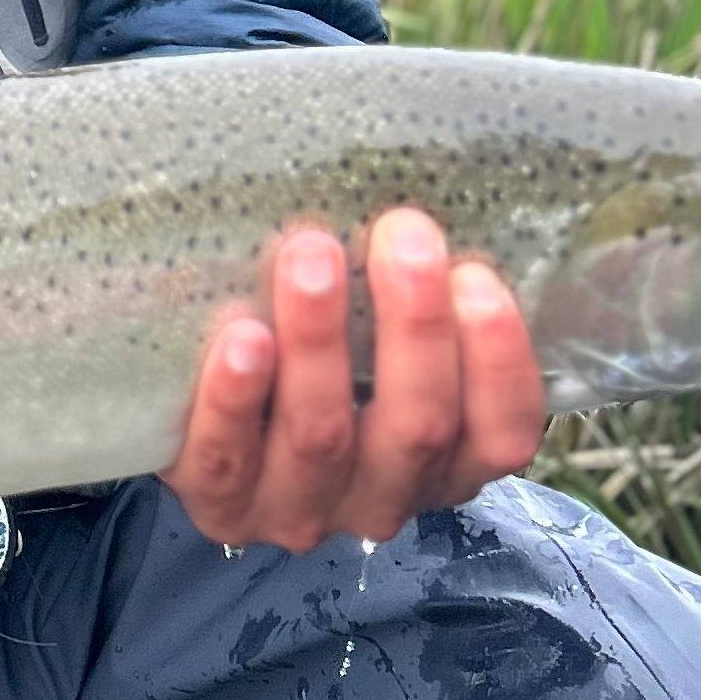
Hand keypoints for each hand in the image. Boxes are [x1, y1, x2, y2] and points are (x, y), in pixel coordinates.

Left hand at [160, 210, 546, 550]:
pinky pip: (229, 460)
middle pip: (418, 427)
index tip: (477, 274)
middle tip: (402, 233)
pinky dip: (237, 399)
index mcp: (444, 459)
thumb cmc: (310, 343)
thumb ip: (404, 282)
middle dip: (416, 326)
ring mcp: (300, 509)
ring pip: (323, 437)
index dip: (500, 362)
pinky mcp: (221, 503)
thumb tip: (421, 190)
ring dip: (321, 343)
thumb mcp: (375, 327)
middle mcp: (383, 495)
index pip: (503, 434)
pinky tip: (241, 338)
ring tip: (310, 257)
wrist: (197, 411)